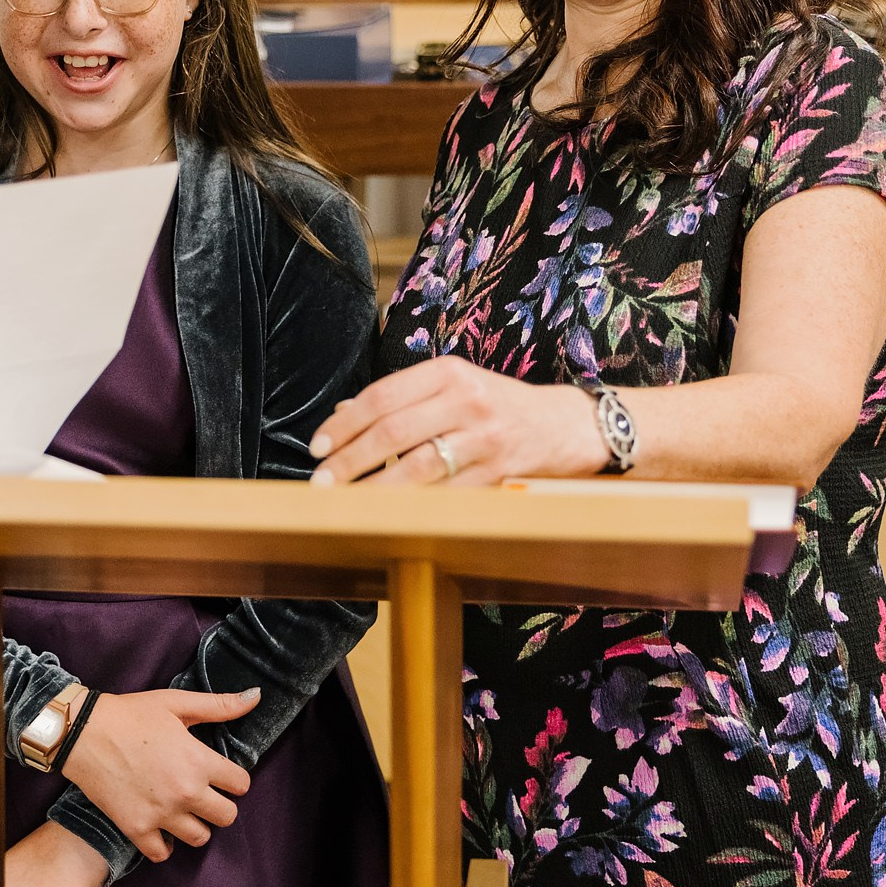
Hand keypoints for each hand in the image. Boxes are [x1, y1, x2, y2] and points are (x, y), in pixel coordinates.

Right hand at [59, 687, 258, 862]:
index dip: (234, 778)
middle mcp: (186, 792)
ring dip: (196, 825)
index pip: (241, 784)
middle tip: (204, 794)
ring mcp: (161, 814)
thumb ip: (219, 705)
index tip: (220, 774)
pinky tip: (160, 828)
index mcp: (199, 761)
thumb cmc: (130, 714)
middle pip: (227, 816)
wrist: (82, 732)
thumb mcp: (176, 704)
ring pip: (200, 838)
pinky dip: (164, 845)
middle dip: (220, 805)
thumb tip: (255, 696)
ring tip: (183, 810)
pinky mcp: (136, 828)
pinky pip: (162, 853)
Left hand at [307, 357, 609, 486]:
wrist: (567, 425)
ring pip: (416, 467)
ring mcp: (485, 439)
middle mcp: (466, 401)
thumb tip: (344, 414)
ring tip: (345, 502)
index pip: (382, 396)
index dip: (344, 425)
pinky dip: (413, 506)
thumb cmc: (500, 406)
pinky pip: (446, 494)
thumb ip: (404, 397)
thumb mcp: (456, 386)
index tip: (317, 446)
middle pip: (393, 432)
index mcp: (449, 373)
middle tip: (320, 481)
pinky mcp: (499, 474)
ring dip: (373, 488)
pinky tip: (387, 514)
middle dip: (348, 460)